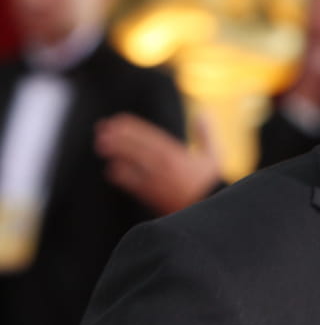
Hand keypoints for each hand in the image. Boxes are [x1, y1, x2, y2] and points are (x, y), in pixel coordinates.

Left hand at [95, 113, 220, 215]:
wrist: (207, 212)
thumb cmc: (210, 183)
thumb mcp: (213, 156)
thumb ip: (205, 134)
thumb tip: (204, 112)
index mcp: (175, 154)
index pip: (148, 136)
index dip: (130, 127)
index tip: (117, 120)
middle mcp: (162, 166)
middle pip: (135, 147)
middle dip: (118, 137)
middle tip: (102, 129)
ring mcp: (155, 181)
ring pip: (130, 163)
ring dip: (116, 152)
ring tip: (101, 145)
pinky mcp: (152, 196)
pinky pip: (132, 183)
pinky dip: (121, 176)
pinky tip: (112, 170)